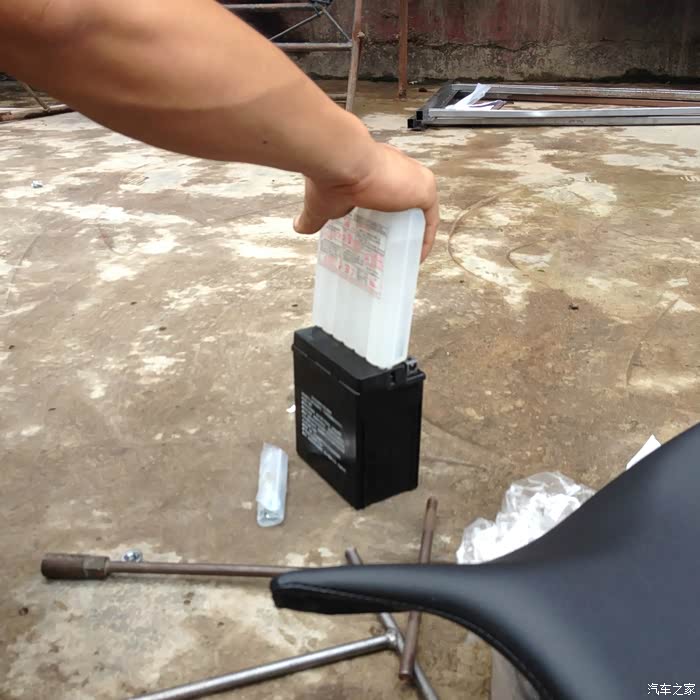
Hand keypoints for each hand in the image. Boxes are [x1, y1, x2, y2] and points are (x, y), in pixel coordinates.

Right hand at [294, 143, 438, 261]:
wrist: (342, 159)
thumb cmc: (331, 174)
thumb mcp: (321, 203)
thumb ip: (314, 216)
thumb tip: (299, 227)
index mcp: (377, 169)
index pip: (387, 196)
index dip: (384, 218)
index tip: (377, 239)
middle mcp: (399, 171)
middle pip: (405, 206)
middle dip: (399, 229)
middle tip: (388, 253)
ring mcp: (414, 178)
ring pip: (419, 213)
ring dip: (413, 236)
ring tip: (401, 258)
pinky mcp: (425, 189)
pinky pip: (430, 222)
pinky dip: (425, 241)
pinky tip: (415, 259)